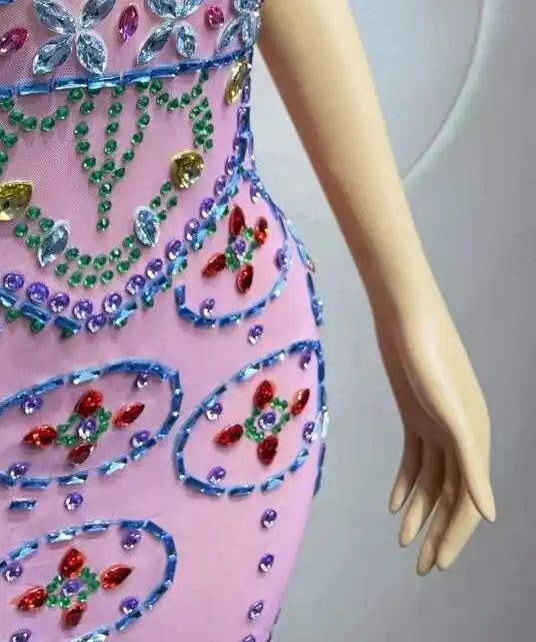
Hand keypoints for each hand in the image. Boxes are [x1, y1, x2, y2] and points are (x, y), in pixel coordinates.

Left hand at [373, 285, 494, 575]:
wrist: (405, 316)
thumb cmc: (431, 360)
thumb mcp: (452, 415)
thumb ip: (471, 465)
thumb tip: (490, 516)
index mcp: (475, 441)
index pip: (468, 502)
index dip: (455, 536)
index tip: (438, 565)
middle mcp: (460, 437)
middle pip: (451, 497)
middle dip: (438, 533)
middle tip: (421, 567)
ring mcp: (436, 426)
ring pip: (432, 481)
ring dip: (419, 512)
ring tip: (403, 542)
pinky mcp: (414, 414)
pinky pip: (414, 459)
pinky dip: (406, 483)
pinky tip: (394, 505)